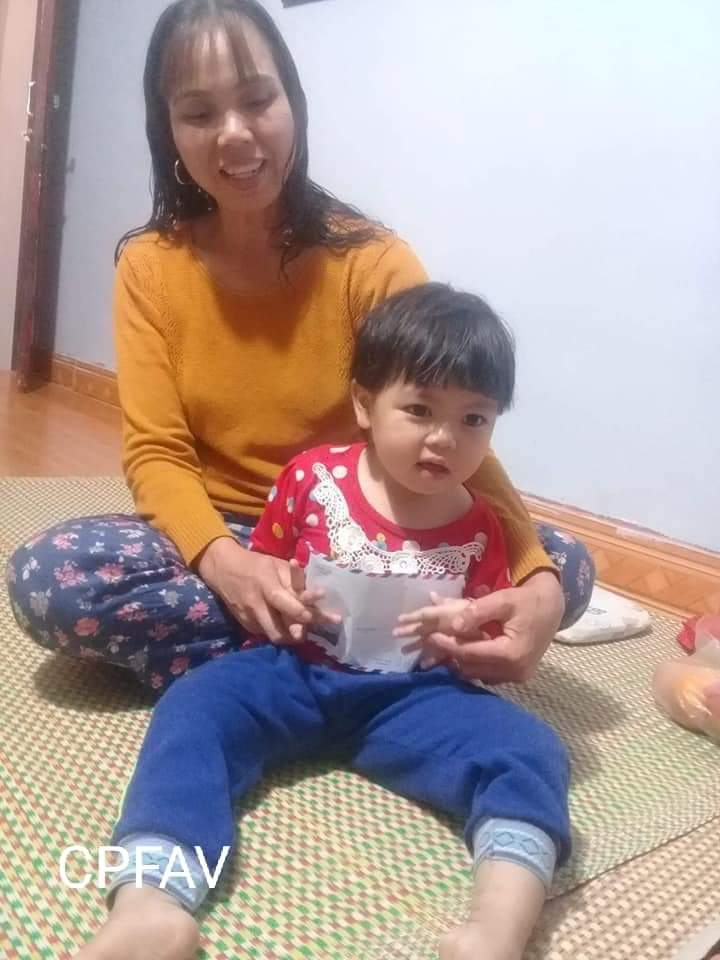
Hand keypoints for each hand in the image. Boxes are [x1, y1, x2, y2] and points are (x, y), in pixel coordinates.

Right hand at [197, 538, 337, 643]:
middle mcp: (256, 605)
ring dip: (289, 636)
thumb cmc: (256, 564)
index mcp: (266, 586)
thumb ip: (294, 581)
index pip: (284, 604)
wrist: (223, 568)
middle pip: (279, 629)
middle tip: (313, 633)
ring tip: (302, 633)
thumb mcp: (277, 565)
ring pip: (273, 636)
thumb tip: (315, 596)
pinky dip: (278, 631)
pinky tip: (287, 627)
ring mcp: (249, 617)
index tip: (313, 617)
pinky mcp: (245, 625)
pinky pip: (265, 633)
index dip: (301, 612)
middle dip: (298, 633)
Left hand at [395, 571, 563, 684]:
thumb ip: (477, 611)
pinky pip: (489, 675)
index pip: (470, 653)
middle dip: (451, 655)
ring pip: (479, 674)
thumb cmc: (527, 600)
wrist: (553, 606)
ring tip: (444, 648)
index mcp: (511, 653)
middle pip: (472, 667)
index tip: (430, 636)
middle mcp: (514, 671)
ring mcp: (517, 676)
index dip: (448, 645)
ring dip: (461, 662)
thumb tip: (453, 624)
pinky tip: (465, 652)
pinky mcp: (518, 676)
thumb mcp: (503, 599)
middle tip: (432, 642)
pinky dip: (475, 665)